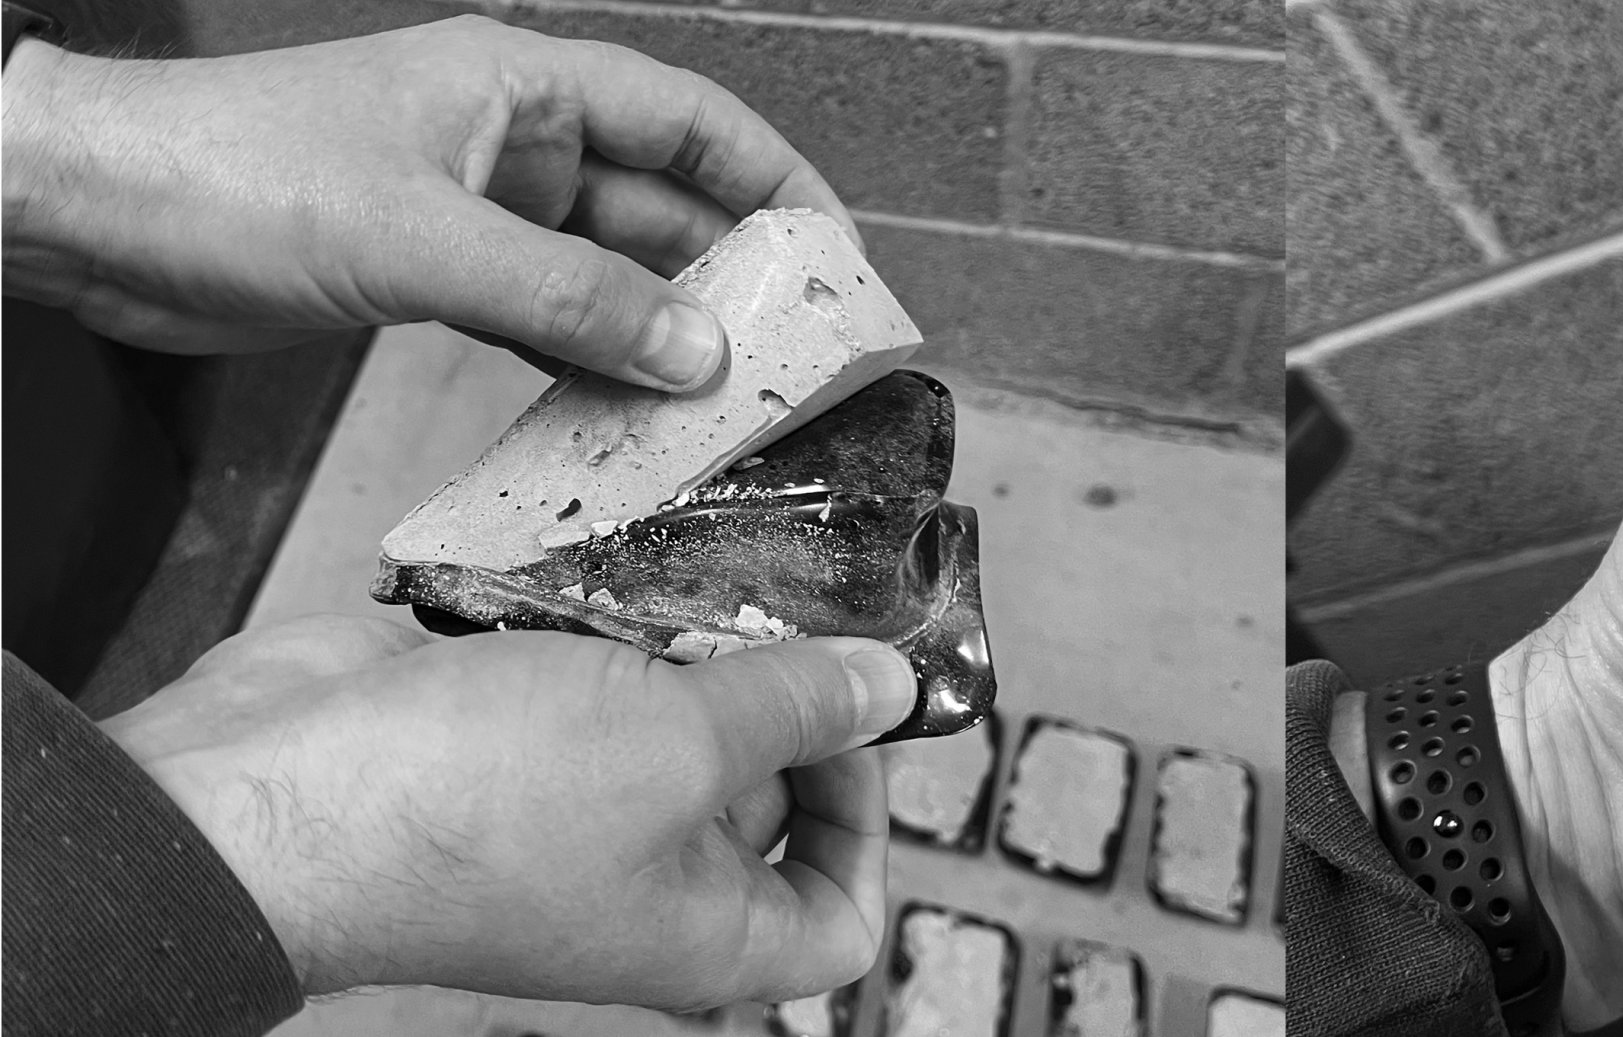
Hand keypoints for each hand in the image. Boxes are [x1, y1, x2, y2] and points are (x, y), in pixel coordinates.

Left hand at [0, 16, 855, 389]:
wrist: (84, 215)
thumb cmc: (232, 177)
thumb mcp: (420, 238)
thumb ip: (567, 297)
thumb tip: (698, 353)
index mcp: (524, 89)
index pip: (693, 124)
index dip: (779, 183)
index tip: (840, 259)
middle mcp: (513, 144)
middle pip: (663, 209)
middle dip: (733, 280)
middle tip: (798, 358)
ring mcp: (475, 211)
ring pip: (607, 274)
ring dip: (662, 335)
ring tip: (729, 405)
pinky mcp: (433, 275)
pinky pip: (545, 319)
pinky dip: (589, 363)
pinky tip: (627, 416)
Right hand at [97, 615, 914, 1008]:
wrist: (263, 790)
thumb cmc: (470, 810)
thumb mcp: (678, 748)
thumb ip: (794, 708)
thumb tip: (891, 687)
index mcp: (703, 926)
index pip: (839, 918)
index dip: (871, 833)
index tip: (861, 727)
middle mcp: (645, 873)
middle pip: (766, 791)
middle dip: (782, 689)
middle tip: (803, 591)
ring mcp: (569, 798)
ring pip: (673, 708)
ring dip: (691, 630)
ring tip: (714, 553)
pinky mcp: (502, 724)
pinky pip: (584, 664)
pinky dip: (600, 606)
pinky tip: (616, 548)